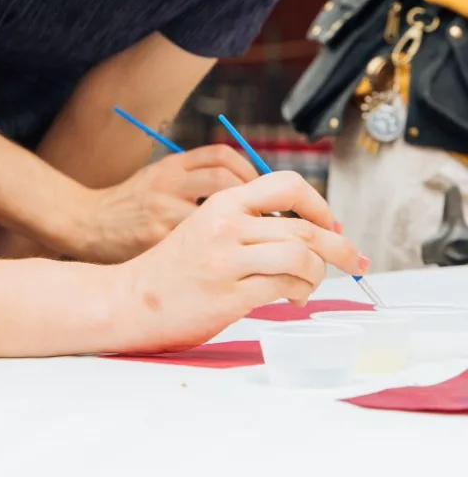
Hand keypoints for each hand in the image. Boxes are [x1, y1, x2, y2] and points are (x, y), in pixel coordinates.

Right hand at [83, 144, 257, 263]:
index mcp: (171, 165)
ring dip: (241, 226)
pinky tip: (229, 259)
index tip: (260, 189)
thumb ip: (193, 177)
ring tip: (252, 240)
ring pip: (215, 213)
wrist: (88, 225)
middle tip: (266, 217)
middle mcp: (167, 183)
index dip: (248, 168)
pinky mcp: (157, 242)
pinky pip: (201, 244)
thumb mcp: (158, 177)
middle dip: (251, 197)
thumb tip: (247, 186)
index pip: (220, 155)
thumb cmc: (129, 205)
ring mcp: (162, 213)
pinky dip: (222, 250)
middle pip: (223, 179)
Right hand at [113, 171, 365, 353]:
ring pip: (301, 256)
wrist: (129, 298)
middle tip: (354, 259)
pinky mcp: (228, 294)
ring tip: (308, 285)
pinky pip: (283, 287)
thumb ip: (248, 220)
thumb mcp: (207, 225)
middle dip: (339, 246)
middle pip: (304, 226)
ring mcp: (227, 259)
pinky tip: (291, 298)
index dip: (319, 203)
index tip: (332, 224)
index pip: (287, 185)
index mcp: (224, 202)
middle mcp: (227, 224)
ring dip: (318, 274)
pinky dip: (298, 293)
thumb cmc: (174, 266)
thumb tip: (305, 230)